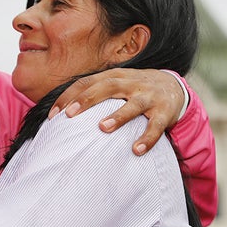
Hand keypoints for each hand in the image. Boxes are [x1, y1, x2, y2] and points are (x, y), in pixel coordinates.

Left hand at [51, 68, 184, 155]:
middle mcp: (130, 83)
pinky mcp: (164, 111)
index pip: (86, 83)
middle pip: (106, 87)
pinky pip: (156, 126)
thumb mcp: (115, 85)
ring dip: (118, 116)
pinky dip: (148, 138)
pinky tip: (136, 150)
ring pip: (133, 105)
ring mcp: (148, 96)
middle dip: (87, 100)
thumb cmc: (134, 89)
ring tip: (103, 128)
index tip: (53, 114)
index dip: (69, 96)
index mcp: (114, 77)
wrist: (173, 86)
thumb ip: (93, 93)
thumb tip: (62, 112)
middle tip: (70, 115)